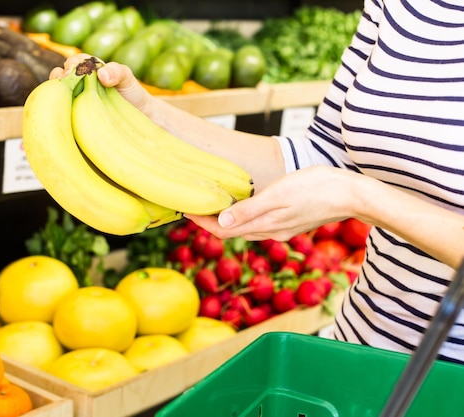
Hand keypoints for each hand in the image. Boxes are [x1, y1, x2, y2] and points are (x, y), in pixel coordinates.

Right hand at [49, 54, 152, 112]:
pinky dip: (56, 118)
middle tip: (64, 82)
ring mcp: (75, 103)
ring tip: (59, 101)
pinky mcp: (76, 121)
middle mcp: (77, 85)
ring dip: (54, 97)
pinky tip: (58, 123)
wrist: (142, 116)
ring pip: (57, 98)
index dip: (71, 66)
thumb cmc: (132, 94)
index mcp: (87, 71)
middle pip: (58, 78)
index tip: (72, 72)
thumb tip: (101, 75)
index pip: (72, 64)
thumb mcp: (127, 79)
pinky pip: (62, 119)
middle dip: (58, 78)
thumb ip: (117, 72)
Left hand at [186, 166, 361, 240]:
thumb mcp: (279, 195)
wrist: (353, 195)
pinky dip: (246, 217)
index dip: (203, 224)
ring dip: (228, 221)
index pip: (224, 232)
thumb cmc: (317, 189)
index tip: (185, 213)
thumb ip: (250, 211)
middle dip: (212, 223)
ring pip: (247, 229)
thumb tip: (221, 223)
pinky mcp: (293, 222)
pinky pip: (261, 223)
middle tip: (194, 208)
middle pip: (233, 233)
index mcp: (266, 226)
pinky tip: (246, 207)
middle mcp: (272, 232)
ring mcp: (283, 229)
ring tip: (214, 206)